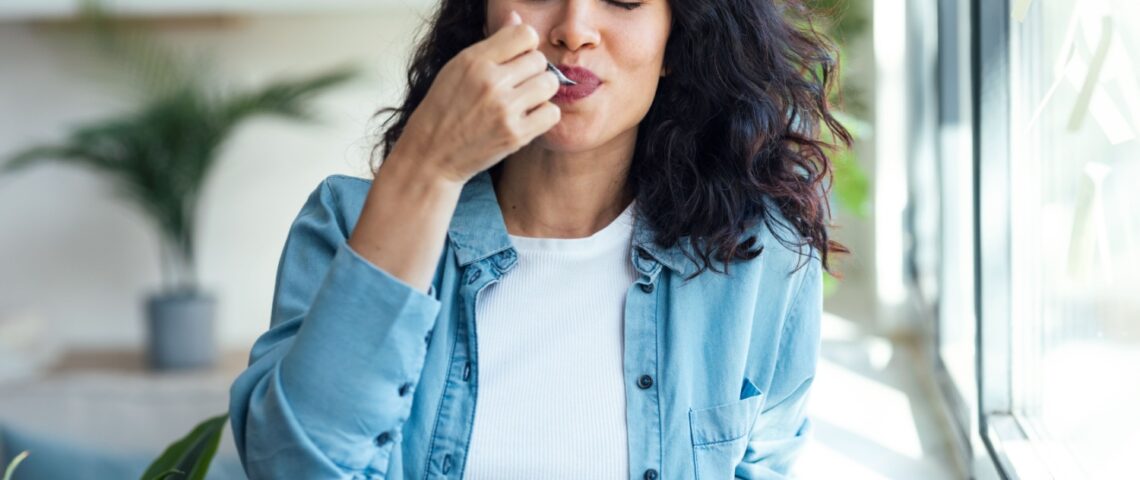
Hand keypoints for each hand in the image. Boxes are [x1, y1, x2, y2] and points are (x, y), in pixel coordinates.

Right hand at [394, 10, 561, 185]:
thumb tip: (516, 19)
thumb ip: (491, 44)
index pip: (525, 34)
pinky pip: (551, 113)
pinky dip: (543, 116)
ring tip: (523, 101)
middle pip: (540, 60)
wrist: (432, 154)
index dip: (526, 47)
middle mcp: (490, 81)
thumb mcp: (458, 68)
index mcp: (474, 60)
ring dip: (540, 92)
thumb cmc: (444, 109)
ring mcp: (504, 109)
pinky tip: (526, 118)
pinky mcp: (515, 134)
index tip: (517, 60)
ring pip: (549, 84)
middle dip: (532, 71)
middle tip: (516, 86)